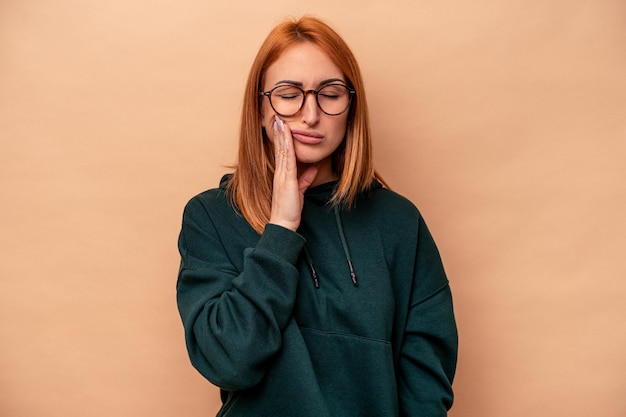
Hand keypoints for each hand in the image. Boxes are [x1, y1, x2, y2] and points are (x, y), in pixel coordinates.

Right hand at [268, 116, 317, 231]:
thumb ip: (305, 179)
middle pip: (280, 148)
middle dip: (279, 132)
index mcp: (282, 175)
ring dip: (282, 135)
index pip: (282, 152)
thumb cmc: (290, 210)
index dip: (281, 138)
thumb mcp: (300, 191)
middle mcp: (279, 173)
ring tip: (280, 121)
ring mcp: (282, 176)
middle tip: (277, 117)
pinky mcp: (286, 181)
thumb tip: (312, 168)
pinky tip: (288, 138)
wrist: (283, 224)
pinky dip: (287, 148)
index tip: (282, 125)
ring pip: (282, 152)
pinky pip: (287, 161)